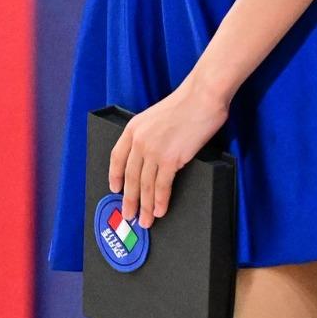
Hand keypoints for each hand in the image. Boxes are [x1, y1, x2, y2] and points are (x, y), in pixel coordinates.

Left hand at [108, 75, 229, 227]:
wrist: (202, 97)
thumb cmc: (185, 104)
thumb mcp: (156, 117)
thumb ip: (149, 135)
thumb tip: (151, 158)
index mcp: (133, 127)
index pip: (117, 157)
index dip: (115, 175)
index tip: (114, 188)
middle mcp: (139, 140)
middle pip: (130, 176)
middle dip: (129, 199)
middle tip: (129, 214)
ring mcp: (154, 150)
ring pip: (144, 185)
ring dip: (145, 206)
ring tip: (145, 220)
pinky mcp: (170, 159)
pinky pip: (162, 186)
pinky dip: (160, 201)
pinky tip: (160, 210)